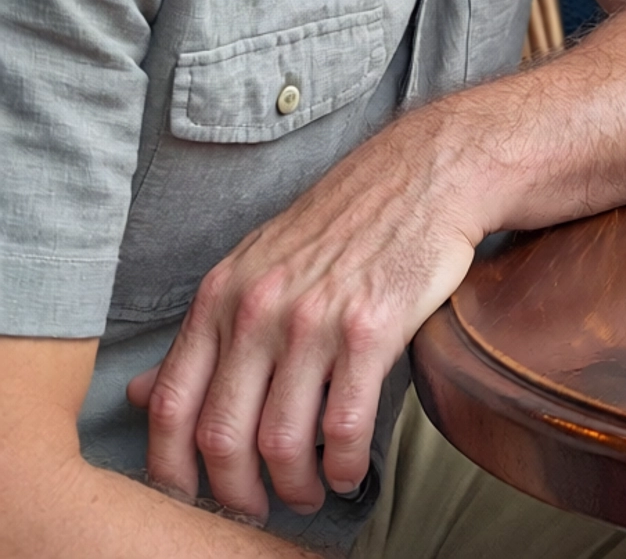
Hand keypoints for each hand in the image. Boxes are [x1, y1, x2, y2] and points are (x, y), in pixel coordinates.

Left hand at [127, 115, 484, 519]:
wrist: (425, 177)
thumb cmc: (343, 224)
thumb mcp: (255, 266)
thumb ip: (204, 334)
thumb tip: (140, 395)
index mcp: (220, 296)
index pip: (170, 404)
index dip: (171, 468)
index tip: (190, 496)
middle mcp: (258, 310)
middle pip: (221, 435)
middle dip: (235, 492)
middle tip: (255, 508)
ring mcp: (313, 321)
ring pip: (282, 440)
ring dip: (293, 486)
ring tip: (307, 494)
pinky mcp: (371, 330)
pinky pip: (343, 424)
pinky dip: (341, 466)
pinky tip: (347, 473)